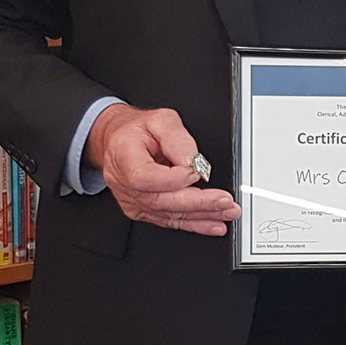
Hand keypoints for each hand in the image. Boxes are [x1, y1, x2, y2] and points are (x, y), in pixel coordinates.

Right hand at [85, 103, 240, 234]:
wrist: (119, 140)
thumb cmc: (138, 130)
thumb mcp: (160, 119)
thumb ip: (177, 138)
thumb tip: (193, 161)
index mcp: (124, 157)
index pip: (145, 178)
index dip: (172, 179)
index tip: (196, 172)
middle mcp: (125, 184)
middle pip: (161, 201)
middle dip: (197, 203)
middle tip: (224, 201)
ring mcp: (133, 200)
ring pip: (169, 214)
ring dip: (201, 216)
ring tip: (226, 213)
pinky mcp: (143, 210)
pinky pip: (170, 220)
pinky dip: (194, 224)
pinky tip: (213, 225)